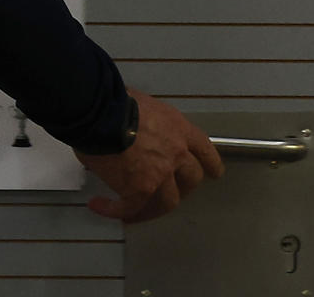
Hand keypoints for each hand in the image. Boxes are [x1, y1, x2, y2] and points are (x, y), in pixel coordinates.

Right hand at [76, 89, 223, 222]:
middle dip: (182, 189)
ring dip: (151, 208)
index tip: (213, 173)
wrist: (102, 113)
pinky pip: (130, 208)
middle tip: (168, 193)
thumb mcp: (143, 105)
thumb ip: (148, 123)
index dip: (211, 165)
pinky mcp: (138, 190)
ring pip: (167, 202)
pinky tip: (101, 205)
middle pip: (191, 180)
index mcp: (178, 129)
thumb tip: (132, 132)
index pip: (204, 151)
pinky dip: (115, 210)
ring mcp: (159, 174)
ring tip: (135, 210)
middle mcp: (175, 153)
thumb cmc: (116, 102)